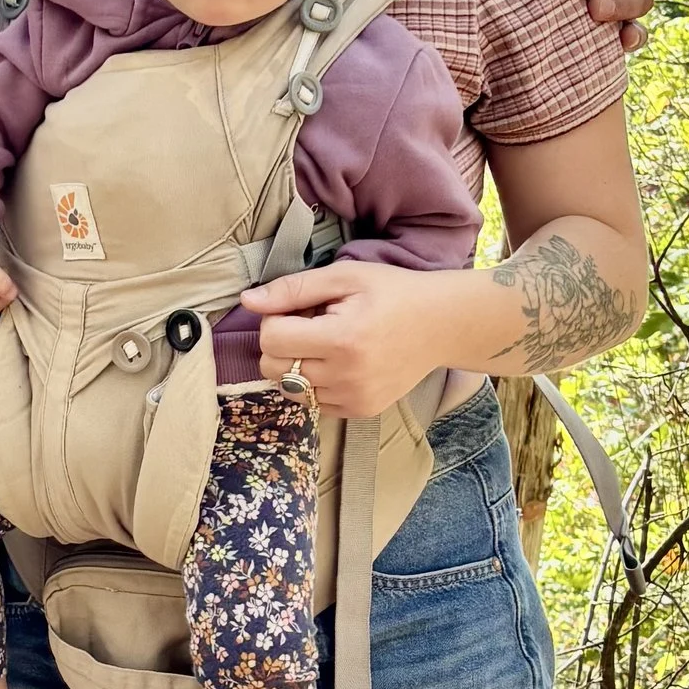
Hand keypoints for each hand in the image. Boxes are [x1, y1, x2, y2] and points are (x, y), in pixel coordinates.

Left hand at [244, 256, 466, 420]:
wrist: (441, 325)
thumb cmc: (393, 292)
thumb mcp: (345, 277)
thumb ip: (293, 289)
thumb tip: (247, 301)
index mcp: (342, 339)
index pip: (271, 338)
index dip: (275, 319)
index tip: (297, 309)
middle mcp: (346, 376)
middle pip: (273, 368)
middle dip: (280, 344)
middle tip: (311, 325)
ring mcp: (354, 399)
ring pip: (289, 389)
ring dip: (295, 365)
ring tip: (325, 344)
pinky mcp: (360, 411)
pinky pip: (312, 403)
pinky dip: (314, 384)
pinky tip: (338, 363)